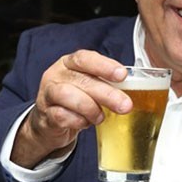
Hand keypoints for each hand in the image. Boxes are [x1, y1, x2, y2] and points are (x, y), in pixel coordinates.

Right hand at [10, 50, 130, 167]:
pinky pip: (61, 116)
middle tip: (125, 105)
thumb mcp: (89, 87)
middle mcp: (56, 75)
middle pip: (81, 79)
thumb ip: (107, 84)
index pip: (84, 58)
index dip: (104, 65)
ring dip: (90, 107)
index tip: (122, 75)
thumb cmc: (75, 100)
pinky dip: (77, 121)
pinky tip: (85, 123)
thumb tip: (137, 89)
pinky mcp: (44, 115)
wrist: (49, 124)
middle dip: (107, 93)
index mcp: (69, 63)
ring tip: (100, 117)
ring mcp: (47, 94)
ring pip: (67, 95)